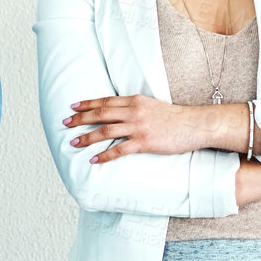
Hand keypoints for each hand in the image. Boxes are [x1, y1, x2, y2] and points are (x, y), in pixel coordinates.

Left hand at [65, 94, 213, 161]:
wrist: (195, 124)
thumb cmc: (175, 117)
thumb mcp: (151, 105)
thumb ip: (134, 107)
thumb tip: (118, 112)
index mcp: (135, 100)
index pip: (105, 101)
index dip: (87, 104)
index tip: (73, 107)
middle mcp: (134, 111)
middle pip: (100, 113)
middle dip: (80, 118)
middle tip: (65, 123)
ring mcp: (139, 127)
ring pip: (106, 131)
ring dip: (87, 137)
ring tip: (74, 143)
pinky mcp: (145, 142)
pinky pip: (119, 149)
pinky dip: (105, 155)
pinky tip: (94, 160)